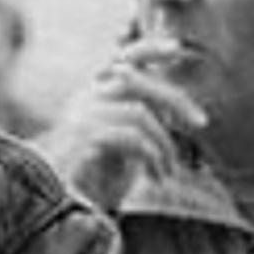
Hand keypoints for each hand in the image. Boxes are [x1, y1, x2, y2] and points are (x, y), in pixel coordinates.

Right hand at [40, 28, 204, 205]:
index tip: (179, 48)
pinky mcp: (85, 138)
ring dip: (164, 142)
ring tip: (170, 169)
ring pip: (139, 112)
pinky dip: (153, 157)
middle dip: (175, 99)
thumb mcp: (120, 145)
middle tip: (201, 123)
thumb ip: (139, 122)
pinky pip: (132, 137)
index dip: (150, 48)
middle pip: (137, 80)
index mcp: (92, 94)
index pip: (121, 58)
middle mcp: (85, 99)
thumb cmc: (90, 178)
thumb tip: (170, 110)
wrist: (52, 206)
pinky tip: (157, 176)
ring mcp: (83, 116)